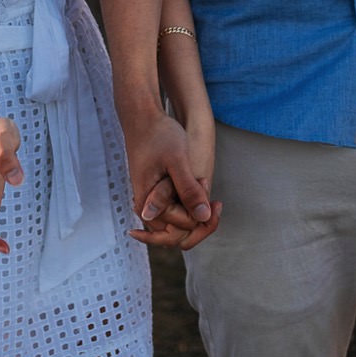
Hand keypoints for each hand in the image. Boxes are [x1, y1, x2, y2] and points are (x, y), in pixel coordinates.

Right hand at [121, 109, 217, 249]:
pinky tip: (199, 187)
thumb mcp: (178, 160)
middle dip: (201, 219)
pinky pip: (175, 216)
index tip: (204, 181)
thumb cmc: (160, 136)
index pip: (184, 228)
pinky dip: (189, 207)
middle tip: (211, 192)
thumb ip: (189, 190)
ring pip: (178, 227)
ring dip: (196, 213)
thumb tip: (204, 217)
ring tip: (203, 184)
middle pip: (180, 236)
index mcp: (149, 205)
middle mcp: (147, 211)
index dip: (201, 210)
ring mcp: (151, 207)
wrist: (143, 120)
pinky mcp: (155, 200)